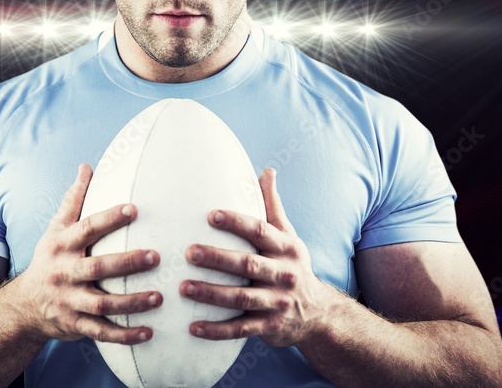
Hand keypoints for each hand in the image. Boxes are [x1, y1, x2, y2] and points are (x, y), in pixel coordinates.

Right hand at [15, 163, 162, 344]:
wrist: (24, 306)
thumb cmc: (49, 260)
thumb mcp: (55, 229)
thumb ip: (74, 200)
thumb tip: (86, 166)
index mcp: (62, 246)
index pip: (86, 229)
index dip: (109, 218)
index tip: (134, 209)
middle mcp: (64, 273)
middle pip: (97, 268)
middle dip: (127, 263)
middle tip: (156, 256)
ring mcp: (69, 302)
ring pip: (102, 305)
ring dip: (132, 302)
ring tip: (159, 297)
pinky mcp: (75, 326)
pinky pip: (102, 332)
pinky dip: (125, 335)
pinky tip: (148, 332)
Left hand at [179, 168, 326, 346]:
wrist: (318, 314)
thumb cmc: (292, 266)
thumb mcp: (288, 236)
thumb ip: (273, 205)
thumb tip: (267, 170)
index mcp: (285, 248)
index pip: (260, 231)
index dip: (236, 222)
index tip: (211, 214)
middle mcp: (283, 274)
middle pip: (248, 265)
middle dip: (218, 258)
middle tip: (188, 252)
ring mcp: (277, 302)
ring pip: (241, 298)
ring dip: (211, 294)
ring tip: (183, 288)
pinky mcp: (269, 327)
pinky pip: (240, 329)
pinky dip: (217, 330)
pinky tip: (192, 327)